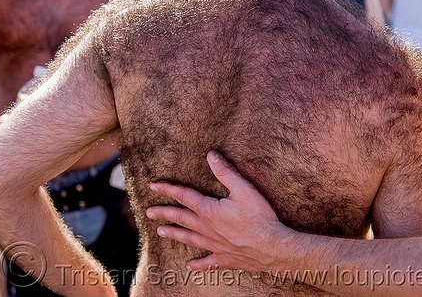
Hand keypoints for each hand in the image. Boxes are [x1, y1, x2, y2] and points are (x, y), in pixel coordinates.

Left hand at [146, 151, 294, 271]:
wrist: (273, 247)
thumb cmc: (260, 217)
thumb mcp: (243, 189)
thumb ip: (225, 172)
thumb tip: (211, 155)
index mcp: (209, 211)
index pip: (184, 196)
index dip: (168, 189)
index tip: (154, 186)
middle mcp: (207, 229)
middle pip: (181, 218)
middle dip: (164, 213)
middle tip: (148, 212)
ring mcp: (215, 245)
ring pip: (189, 239)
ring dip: (174, 234)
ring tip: (160, 232)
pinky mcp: (225, 258)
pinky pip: (208, 262)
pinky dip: (197, 264)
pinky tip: (189, 266)